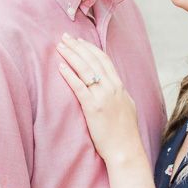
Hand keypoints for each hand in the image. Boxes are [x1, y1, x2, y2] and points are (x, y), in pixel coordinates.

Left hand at [56, 35, 142, 164]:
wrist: (126, 150)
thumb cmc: (125, 133)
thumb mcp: (127, 107)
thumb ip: (119, 95)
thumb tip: (112, 87)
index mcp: (120, 87)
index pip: (104, 60)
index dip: (91, 48)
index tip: (80, 40)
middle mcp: (113, 88)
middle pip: (93, 60)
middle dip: (78, 46)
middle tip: (65, 37)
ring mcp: (104, 97)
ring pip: (86, 70)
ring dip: (72, 55)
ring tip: (60, 46)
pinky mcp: (93, 108)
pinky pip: (79, 87)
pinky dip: (69, 75)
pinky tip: (60, 66)